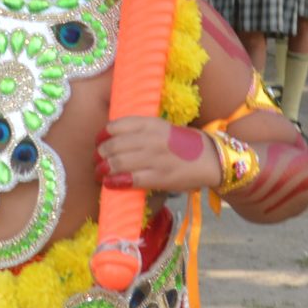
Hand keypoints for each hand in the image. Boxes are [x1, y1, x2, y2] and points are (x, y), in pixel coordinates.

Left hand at [95, 116, 221, 194]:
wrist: (210, 159)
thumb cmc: (183, 144)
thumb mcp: (162, 128)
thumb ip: (140, 131)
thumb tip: (114, 139)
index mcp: (151, 123)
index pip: (116, 126)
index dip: (102, 136)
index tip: (99, 142)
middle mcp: (151, 138)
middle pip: (113, 145)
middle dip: (100, 154)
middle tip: (97, 161)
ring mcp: (155, 158)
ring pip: (118, 162)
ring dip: (103, 169)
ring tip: (100, 173)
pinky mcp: (159, 177)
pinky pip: (130, 179)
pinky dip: (115, 181)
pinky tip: (109, 183)